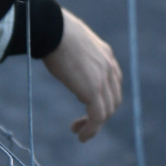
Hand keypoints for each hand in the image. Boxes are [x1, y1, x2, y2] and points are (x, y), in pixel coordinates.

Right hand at [42, 8, 121, 141]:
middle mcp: (109, 66)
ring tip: (80, 133)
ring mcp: (103, 79)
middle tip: (84, 122)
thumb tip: (62, 56)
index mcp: (105, 54)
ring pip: (106, 111)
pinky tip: (81, 136)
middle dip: (101, 113)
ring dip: (94, 125)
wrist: (52, 29)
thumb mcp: (71, 41)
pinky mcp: (93, 91)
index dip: (103, 96)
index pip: (113, 82)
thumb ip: (75, 53)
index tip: (85, 104)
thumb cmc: (53, 30)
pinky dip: (91, 130)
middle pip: (113, 99)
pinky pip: (97, 117)